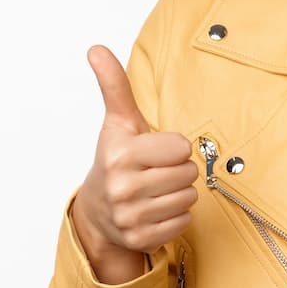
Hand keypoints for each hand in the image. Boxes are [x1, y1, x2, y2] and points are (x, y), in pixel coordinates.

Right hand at [70, 46, 198, 283]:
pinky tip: (155, 211)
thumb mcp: (119, 122)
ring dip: (178, 193)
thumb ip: (115, 85)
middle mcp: (123, 187)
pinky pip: (184, 222)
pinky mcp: (141, 239)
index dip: (173, 148)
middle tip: (154, 172)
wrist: (97, 211)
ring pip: (189, 197)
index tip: (154, 151)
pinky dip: (175, 217)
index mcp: (120, 155)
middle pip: (189, 173)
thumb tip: (97, 48)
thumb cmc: (117, 159)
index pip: (182, 148)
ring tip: (154, 191)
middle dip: (177, 170)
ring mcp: (131, 217)